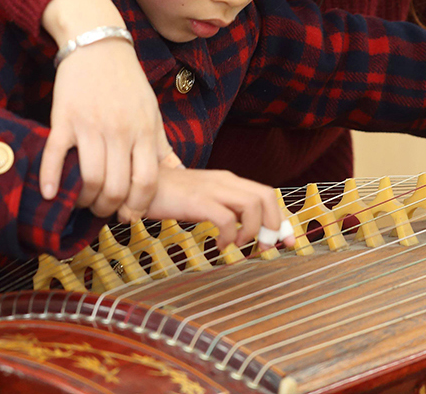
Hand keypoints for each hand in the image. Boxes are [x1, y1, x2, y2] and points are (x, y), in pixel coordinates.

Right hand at [40, 0, 181, 222]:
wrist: (97, 45)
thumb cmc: (128, 83)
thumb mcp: (152, 112)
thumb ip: (162, 146)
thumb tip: (179, 173)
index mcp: (144, 131)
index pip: (147, 182)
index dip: (138, 206)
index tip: (129, 214)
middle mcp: (120, 131)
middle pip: (117, 187)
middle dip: (109, 208)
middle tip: (103, 210)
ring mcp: (91, 126)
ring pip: (89, 178)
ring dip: (84, 199)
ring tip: (82, 201)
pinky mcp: (64, 119)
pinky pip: (55, 156)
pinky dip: (50, 179)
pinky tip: (49, 194)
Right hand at [146, 167, 283, 248]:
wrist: (138, 184)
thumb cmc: (169, 196)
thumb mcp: (203, 200)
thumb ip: (224, 210)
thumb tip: (244, 230)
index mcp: (228, 180)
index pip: (266, 194)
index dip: (281, 219)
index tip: (287, 241)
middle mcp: (225, 180)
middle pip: (266, 196)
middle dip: (274, 224)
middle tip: (266, 246)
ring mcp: (211, 188)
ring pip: (252, 205)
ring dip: (251, 231)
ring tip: (237, 245)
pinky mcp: (197, 200)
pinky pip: (226, 219)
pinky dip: (229, 236)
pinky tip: (219, 245)